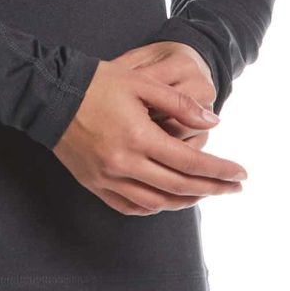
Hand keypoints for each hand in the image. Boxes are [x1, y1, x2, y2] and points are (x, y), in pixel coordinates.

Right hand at [53, 44, 248, 215]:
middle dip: (213, 188)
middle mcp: (124, 164)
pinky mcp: (94, 184)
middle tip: (235, 188)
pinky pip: (131, 206)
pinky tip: (168, 199)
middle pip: (180, 187)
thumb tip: (214, 122)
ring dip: (186, 201)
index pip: (191, 162)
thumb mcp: (143, 83)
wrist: (48, 96)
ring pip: (157, 202)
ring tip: (206, 192)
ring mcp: (108, 178)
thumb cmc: (95, 84)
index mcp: (139, 137)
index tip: (241, 174)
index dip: (220, 170)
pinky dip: (155, 206)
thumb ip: (180, 106)